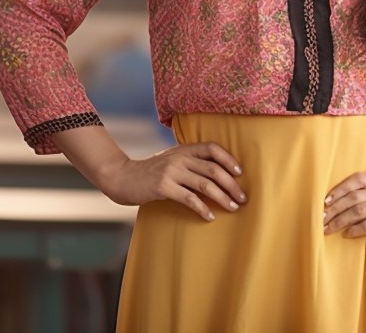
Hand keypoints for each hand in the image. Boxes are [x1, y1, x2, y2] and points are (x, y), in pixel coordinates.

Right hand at [95, 141, 245, 221]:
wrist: (123, 177)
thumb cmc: (150, 172)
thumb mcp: (170, 160)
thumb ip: (189, 162)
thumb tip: (216, 175)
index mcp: (184, 149)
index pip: (212, 148)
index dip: (228, 159)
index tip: (240, 173)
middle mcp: (179, 158)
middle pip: (213, 169)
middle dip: (231, 184)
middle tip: (242, 198)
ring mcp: (171, 171)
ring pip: (205, 185)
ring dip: (223, 197)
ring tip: (232, 208)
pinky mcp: (163, 187)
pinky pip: (189, 198)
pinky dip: (202, 208)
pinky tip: (210, 216)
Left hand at [323, 172, 365, 241]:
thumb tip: (343, 201)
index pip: (357, 179)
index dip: (339, 188)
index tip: (325, 200)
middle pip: (354, 196)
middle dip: (334, 208)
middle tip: (320, 218)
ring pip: (359, 210)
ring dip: (340, 220)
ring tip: (328, 228)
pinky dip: (356, 230)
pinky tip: (347, 234)